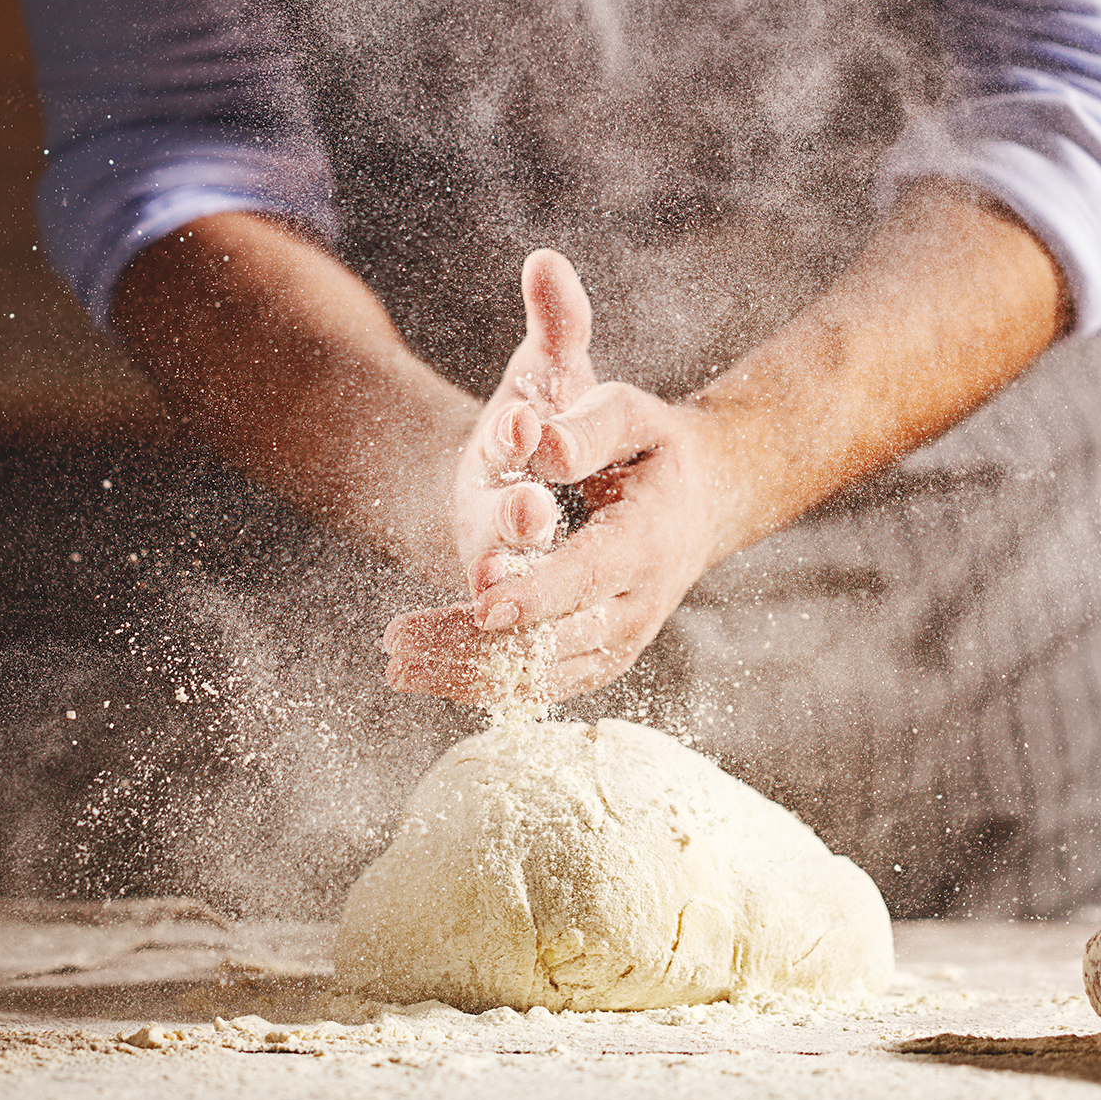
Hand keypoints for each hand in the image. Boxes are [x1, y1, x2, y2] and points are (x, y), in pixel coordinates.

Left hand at [384, 251, 729, 704]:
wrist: (704, 500)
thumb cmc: (653, 448)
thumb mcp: (633, 413)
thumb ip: (588, 425)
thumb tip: (541, 445)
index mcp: (647, 538)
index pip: (589, 574)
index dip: (538, 594)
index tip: (484, 605)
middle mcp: (636, 604)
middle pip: (552, 641)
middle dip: (472, 646)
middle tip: (397, 644)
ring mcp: (619, 642)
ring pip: (538, 675)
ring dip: (462, 674)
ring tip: (396, 666)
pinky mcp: (598, 661)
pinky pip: (539, 686)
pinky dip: (480, 684)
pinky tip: (422, 674)